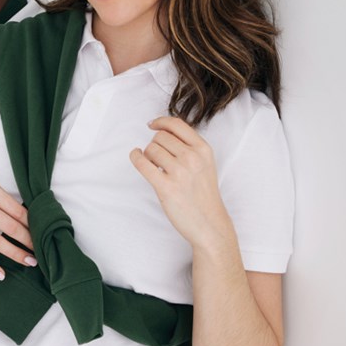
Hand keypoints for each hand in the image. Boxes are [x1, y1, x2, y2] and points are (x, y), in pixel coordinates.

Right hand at [0, 167, 36, 280]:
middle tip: (42, 252)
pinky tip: (0, 273)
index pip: (17, 210)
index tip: (44, 234)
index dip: (33, 224)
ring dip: (15, 254)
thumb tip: (25, 216)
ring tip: (29, 262)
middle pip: (11, 226)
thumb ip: (0, 198)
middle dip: (29, 241)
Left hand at [129, 116, 232, 249]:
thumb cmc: (204, 195)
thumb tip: (161, 132)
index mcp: (203, 149)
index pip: (177, 124)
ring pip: (151, 149)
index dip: (161, 122)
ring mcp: (180, 172)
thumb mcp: (205, 164)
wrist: (209, 223)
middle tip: (158, 158)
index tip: (152, 124)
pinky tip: (136, 156)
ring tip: (155, 167)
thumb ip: (189, 147)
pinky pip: (142, 163)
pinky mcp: (166, 187)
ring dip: (148, 156)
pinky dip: (135, 157)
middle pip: (160, 137)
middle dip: (155, 145)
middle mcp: (192, 158)